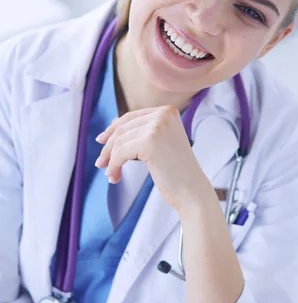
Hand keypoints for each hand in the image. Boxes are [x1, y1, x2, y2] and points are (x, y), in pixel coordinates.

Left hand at [94, 105, 209, 210]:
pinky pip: (121, 153)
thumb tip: (113, 123)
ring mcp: (158, 126)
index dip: (113, 129)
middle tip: (100, 163)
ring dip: (110, 159)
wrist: (192, 191)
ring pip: (120, 141)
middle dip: (109, 146)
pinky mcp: (150, 142)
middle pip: (123, 127)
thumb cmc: (176, 171)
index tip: (101, 142)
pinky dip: (114, 166)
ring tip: (111, 174)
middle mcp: (164, 114)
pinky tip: (114, 176)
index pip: (131, 117)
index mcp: (168, 111)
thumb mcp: (160, 143)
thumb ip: (141, 130)